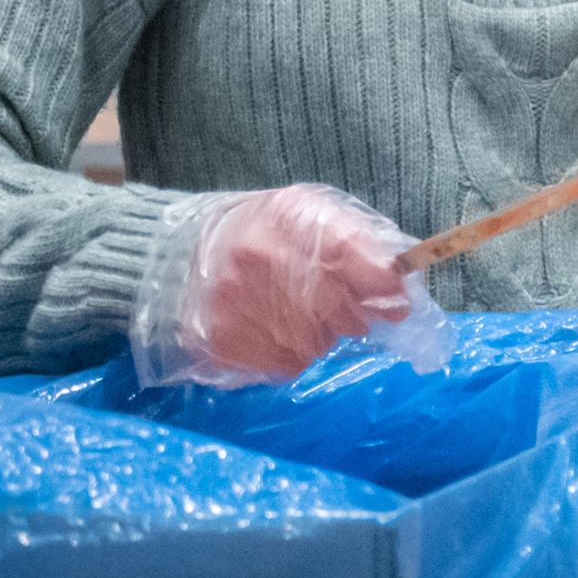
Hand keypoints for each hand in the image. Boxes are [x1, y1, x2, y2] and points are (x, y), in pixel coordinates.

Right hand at [136, 183, 445, 388]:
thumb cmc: (257, 231)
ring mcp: (242, 307)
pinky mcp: (224, 344)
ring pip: (318, 346)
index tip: (397, 300)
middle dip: (354, 316)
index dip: (386, 287)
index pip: (360, 261)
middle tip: (339, 309)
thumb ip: (357, 238)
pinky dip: (290, 353)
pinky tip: (272, 329)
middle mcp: (266, 264)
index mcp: (293, 222)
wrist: (175, 254)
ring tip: (295, 313)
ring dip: (320, 336)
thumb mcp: (305, 211)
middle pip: (345, 314)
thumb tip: (403, 279)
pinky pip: (286, 365)